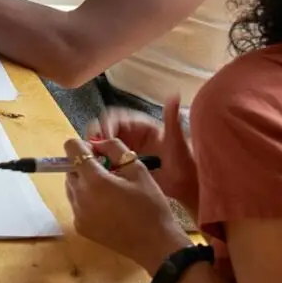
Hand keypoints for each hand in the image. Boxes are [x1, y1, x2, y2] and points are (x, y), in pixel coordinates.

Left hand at [63, 137, 192, 274]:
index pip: (71, 148)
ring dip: (84, 183)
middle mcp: (80, 195)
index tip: (97, 152)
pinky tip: (107, 207)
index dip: (82, 145)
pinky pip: (76, 205)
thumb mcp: (138, 170)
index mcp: (94, 179)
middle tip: (108, 172)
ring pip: (71, 187)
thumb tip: (96, 143)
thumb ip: (115, 149)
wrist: (156, 244)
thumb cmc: (150, 205)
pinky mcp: (80, 227)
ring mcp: (78, 213)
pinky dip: (86, 200)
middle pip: (69, 169)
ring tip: (109, 191)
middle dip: (84, 166)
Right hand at [95, 96, 198, 212]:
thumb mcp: (178, 141)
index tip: (104, 140)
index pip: (117, 118)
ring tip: (92, 158)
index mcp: (143, 127)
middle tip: (91, 149)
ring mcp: (129, 148)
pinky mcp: (126, 162)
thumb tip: (174, 95)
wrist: (190, 187)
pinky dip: (99, 158)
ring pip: (103, 142)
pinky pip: (107, 157)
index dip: (107, 125)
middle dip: (96, 135)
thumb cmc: (185, 164)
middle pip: (106, 128)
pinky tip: (98, 167)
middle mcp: (133, 135)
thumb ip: (172, 119)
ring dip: (95, 146)